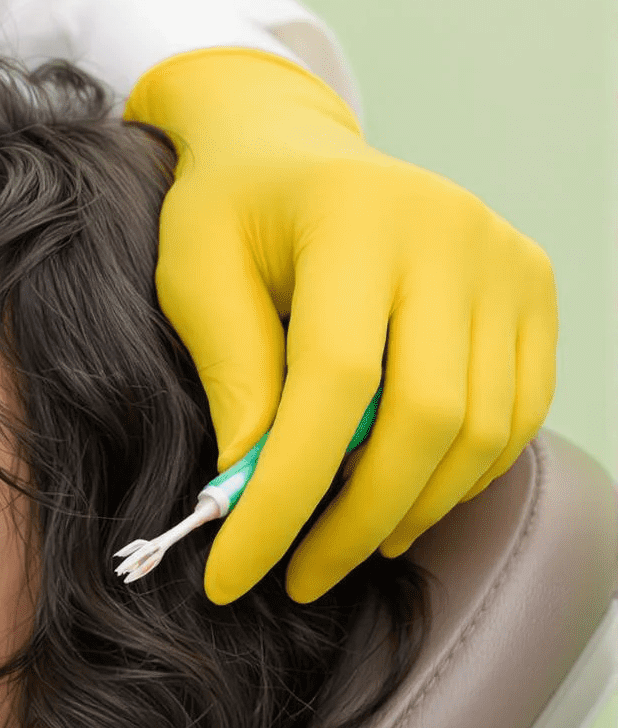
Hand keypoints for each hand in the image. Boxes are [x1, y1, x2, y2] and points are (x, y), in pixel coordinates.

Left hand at [126, 48, 556, 602]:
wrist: (291, 150)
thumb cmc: (230, 212)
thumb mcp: (196, 276)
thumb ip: (231, 373)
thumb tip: (249, 491)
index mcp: (357, 218)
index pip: (334, 384)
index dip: (285, 493)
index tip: (232, 573)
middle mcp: (453, 234)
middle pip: (425, 418)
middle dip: (354, 520)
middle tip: (296, 577)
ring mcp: (506, 261)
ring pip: (482, 430)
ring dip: (409, 509)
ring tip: (339, 543)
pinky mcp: (533, 291)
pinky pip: (518, 414)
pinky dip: (459, 476)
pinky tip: (397, 499)